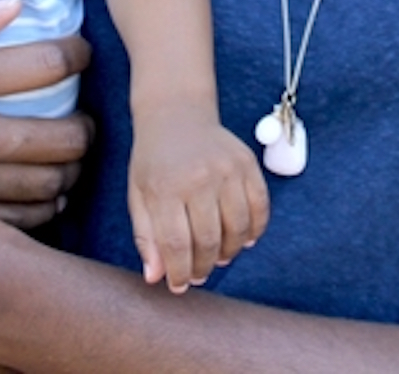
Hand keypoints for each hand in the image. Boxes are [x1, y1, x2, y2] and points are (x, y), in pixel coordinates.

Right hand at [0, 2, 92, 226]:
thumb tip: (10, 4)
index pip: (46, 64)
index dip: (77, 53)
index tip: (80, 51)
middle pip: (62, 135)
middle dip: (88, 126)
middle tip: (88, 115)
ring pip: (46, 185)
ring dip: (71, 170)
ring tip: (70, 154)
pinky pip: (15, 221)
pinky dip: (42, 208)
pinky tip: (40, 192)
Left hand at [128, 106, 269, 293]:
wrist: (176, 112)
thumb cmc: (154, 159)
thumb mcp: (138, 194)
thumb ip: (146, 236)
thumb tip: (156, 278)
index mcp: (166, 187)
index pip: (177, 246)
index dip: (179, 273)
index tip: (178, 285)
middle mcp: (199, 177)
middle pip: (210, 241)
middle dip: (204, 267)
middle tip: (199, 274)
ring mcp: (227, 168)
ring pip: (238, 229)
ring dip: (230, 252)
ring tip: (219, 257)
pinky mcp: (247, 162)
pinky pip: (260, 206)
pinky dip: (255, 229)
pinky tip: (243, 238)